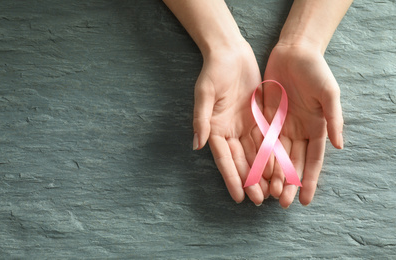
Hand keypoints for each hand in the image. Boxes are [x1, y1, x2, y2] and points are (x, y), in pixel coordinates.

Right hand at [193, 40, 268, 204]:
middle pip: (241, 160)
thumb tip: (198, 145)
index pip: (224, 159)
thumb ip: (201, 119)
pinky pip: (267, 139)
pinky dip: (273, 154)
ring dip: (262, 172)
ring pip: (255, 154)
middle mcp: (230, 131)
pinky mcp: (258, 118)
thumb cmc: (214, 71)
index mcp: (215, 128)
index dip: (231, 178)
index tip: (238, 197)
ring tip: (272, 191)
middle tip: (260, 200)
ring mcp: (245, 126)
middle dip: (250, 181)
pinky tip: (280, 168)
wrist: (230, 52)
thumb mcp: (204, 93)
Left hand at [262, 43, 343, 207]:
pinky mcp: (267, 118)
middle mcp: (299, 131)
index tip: (305, 200)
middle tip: (281, 203)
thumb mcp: (329, 93)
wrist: (294, 52)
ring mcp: (282, 126)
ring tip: (267, 193)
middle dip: (288, 183)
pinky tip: (256, 170)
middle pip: (293, 162)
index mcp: (316, 128)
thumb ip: (333, 119)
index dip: (310, 180)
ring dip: (273, 174)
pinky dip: (260, 156)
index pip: (313, 160)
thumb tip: (339, 146)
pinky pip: (262, 140)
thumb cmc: (316, 71)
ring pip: (276, 155)